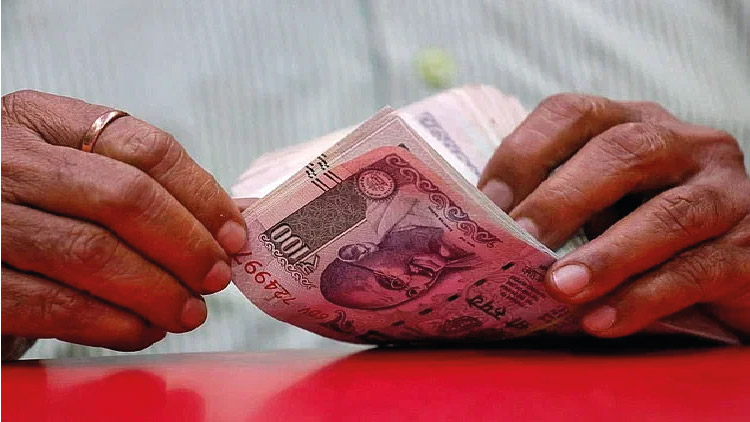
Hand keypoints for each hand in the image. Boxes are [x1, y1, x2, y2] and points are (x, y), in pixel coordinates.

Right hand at [1, 90, 246, 351]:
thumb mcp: (67, 174)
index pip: (144, 147)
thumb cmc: (31, 212)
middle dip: (186, 245)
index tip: (234, 235)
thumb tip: (229, 226)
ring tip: (189, 312)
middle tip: (216, 278)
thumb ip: (135, 186)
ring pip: (92, 253)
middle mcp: (5, 159)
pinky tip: (142, 330)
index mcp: (39, 120)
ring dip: (157, 291)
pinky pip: (55, 305)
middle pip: (125, 197)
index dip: (202, 195)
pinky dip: (112, 324)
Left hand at [479, 93, 749, 336]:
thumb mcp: (596, 206)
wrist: (728, 269)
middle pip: (623, 152)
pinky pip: (698, 270)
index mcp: (632, 123)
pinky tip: (602, 321)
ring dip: (607, 254)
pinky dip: (645, 297)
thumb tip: (474, 232)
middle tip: (519, 241)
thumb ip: (551, 207)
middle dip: (562, 199)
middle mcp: (684, 144)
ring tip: (559, 288)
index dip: (524, 153)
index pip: (572, 114)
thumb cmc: (641, 234)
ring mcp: (725, 192)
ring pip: (668, 213)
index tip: (486, 204)